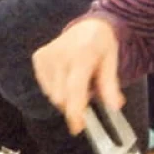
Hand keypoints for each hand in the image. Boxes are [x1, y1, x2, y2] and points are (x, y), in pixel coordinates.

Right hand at [33, 18, 121, 134]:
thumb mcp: (112, 63)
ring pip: (52, 94)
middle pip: (61, 96)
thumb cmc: (103, 46)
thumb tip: (115, 108)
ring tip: (79, 82)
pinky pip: (46, 87)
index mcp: (81, 55)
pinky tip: (67, 77)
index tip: (78, 128)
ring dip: (66, 98)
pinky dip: (57, 89)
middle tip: (87, 100)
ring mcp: (46, 56)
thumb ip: (110, 86)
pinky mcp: (38, 58)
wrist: (89, 25)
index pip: (74, 89)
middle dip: (74, 106)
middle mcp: (60, 55)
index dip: (75, 111)